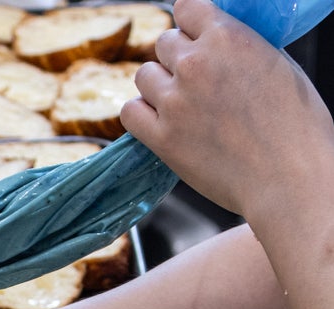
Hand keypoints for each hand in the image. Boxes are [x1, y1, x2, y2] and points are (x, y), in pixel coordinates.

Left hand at [123, 0, 333, 219]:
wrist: (288, 175)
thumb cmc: (294, 124)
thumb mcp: (275, 63)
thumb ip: (241, 48)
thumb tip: (223, 45)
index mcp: (226, 35)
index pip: (186, 9)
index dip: (190, 26)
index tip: (195, 41)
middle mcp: (194, 63)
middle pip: (164, 44)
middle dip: (177, 59)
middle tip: (194, 82)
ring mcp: (175, 102)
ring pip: (143, 75)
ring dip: (157, 86)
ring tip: (179, 104)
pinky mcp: (162, 139)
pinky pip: (130, 113)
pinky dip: (141, 114)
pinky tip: (158, 122)